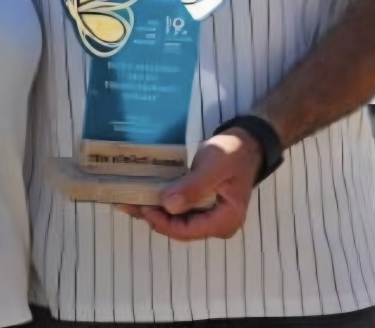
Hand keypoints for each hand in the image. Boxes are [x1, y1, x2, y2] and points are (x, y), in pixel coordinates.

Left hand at [118, 129, 261, 240]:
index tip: (143, 207)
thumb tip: (168, 206)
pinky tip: (146, 198)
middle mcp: (217, 226)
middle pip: (180, 229)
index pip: (187, 231)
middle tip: (128, 203)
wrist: (246, 144)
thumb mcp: (214, 166)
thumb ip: (193, 187)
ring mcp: (210, 219)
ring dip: (155, 212)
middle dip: (154, 218)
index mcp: (225, 221)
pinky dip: (163, 206)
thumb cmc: (232, 153)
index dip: (163, 222)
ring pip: (177, 222)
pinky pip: (180, 212)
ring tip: (130, 202)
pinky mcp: (203, 209)